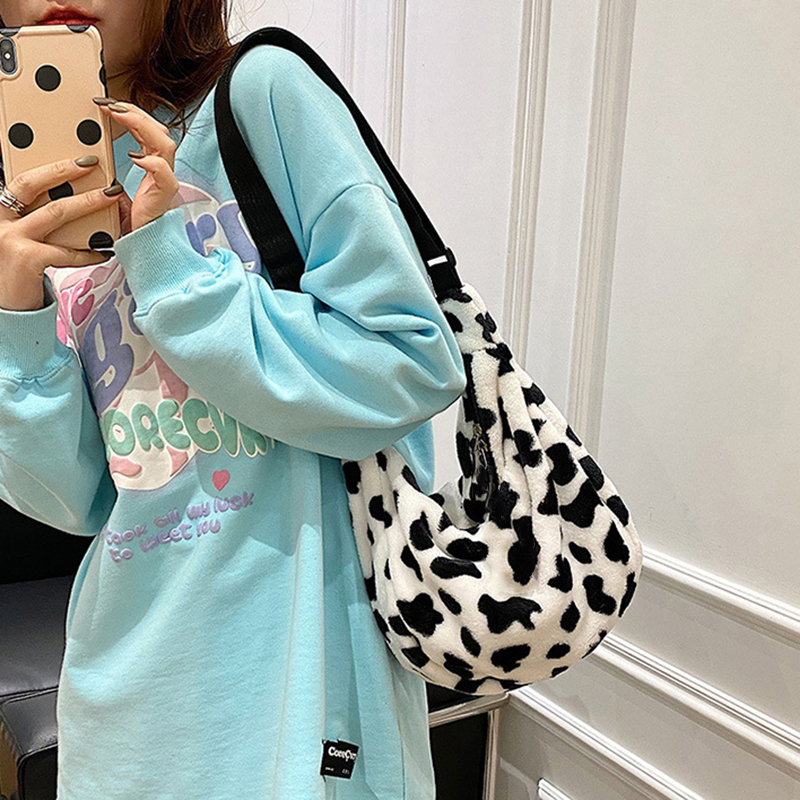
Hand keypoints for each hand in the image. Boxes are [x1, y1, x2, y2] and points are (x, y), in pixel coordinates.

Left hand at [95, 99, 180, 232]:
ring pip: (165, 146)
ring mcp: (165, 183)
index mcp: (151, 167)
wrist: (139, 246)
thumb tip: (87, 156)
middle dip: (135, 112)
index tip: (106, 104)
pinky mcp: (164, 197)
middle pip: (159, 131)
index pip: (147, 132)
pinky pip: (165, 175)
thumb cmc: (127, 221)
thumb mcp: (112, 189)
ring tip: (120, 117)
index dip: (130, 113)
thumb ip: (108, 171)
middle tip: (110, 104)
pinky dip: (152, 164)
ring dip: (142, 127)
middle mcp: (161, 171)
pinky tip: (136, 157)